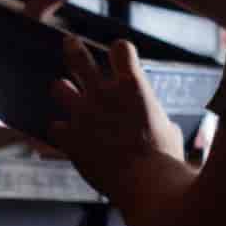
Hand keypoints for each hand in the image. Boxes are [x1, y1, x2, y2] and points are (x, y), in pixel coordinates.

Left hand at [48, 38, 185, 200]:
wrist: (145, 183)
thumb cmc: (165, 158)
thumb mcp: (169, 129)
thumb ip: (156, 118)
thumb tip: (160, 123)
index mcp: (133, 86)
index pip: (121, 48)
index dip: (120, 50)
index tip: (121, 56)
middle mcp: (104, 94)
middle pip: (79, 59)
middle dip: (73, 49)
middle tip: (69, 42)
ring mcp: (83, 114)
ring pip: (59, 88)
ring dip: (63, 90)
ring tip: (63, 90)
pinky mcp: (70, 137)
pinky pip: (56, 127)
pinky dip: (62, 131)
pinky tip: (67, 138)